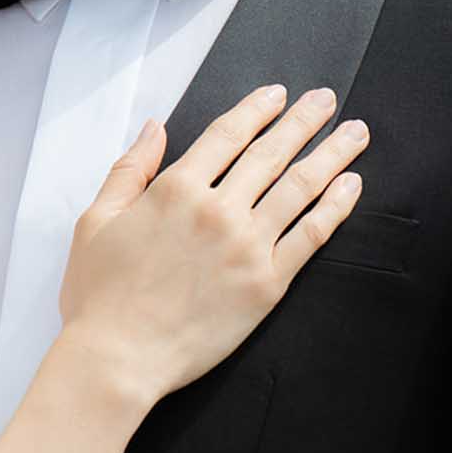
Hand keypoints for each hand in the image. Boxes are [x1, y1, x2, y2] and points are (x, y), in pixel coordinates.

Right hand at [59, 84, 365, 409]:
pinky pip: (311, 236)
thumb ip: (130, 170)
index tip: (277, 95)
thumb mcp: (96, 220)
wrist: (119, 357)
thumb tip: (155, 129)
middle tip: (325, 101)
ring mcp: (247, 246)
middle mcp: (218, 210)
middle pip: (271, 153)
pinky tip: (351, 186)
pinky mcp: (267, 284)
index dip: (255, 110)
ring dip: (332, 155)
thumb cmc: (100, 296)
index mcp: (176, 190)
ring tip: (355, 133)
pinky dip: (335, 207)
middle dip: (303, 122)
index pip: (226, 135)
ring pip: (300, 188)